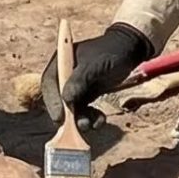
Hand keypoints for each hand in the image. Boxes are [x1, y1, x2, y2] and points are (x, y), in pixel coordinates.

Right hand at [37, 24, 152, 123]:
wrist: (129, 50)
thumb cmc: (110, 52)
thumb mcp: (94, 65)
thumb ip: (79, 80)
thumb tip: (65, 99)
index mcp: (61, 62)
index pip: (49, 84)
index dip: (52, 101)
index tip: (59, 117)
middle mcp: (65, 76)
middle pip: (58, 99)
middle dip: (66, 115)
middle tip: (75, 127)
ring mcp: (75, 87)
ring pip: (71, 109)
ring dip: (79, 119)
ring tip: (90, 125)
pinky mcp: (86, 95)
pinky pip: (84, 111)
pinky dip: (90, 118)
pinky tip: (100, 120)